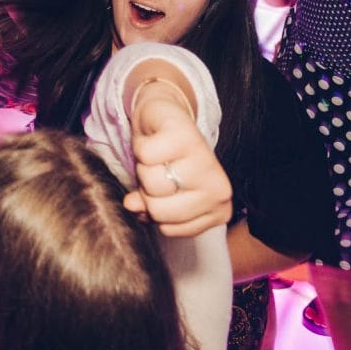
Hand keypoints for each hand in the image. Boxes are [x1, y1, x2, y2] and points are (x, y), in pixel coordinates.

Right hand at [123, 98, 232, 237]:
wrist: (171, 121)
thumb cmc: (171, 164)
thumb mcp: (165, 196)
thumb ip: (150, 208)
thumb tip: (132, 205)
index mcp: (218, 210)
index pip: (167, 229)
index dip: (154, 210)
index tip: (165, 192)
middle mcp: (219, 190)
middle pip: (159, 210)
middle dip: (147, 191)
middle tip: (158, 173)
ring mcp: (205, 162)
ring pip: (152, 183)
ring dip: (144, 168)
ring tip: (157, 158)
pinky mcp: (186, 136)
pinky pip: (145, 155)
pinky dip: (141, 147)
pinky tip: (154, 141)